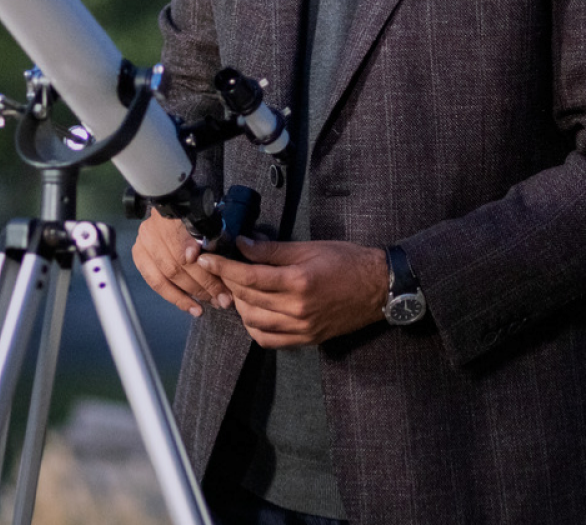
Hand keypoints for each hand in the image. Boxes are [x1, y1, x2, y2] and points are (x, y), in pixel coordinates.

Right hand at [130, 212, 230, 316]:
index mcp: (172, 215)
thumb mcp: (209, 221)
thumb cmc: (197, 217)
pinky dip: (173, 296)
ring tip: (205, 307)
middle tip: (222, 298)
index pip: (185, 249)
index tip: (220, 280)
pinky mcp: (139, 254)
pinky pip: (154, 282)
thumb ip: (211, 237)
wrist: (176, 206)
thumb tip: (207, 262)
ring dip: (187, 296)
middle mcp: (153, 228)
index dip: (202, 268)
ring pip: (163, 277)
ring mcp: (143, 242)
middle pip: (175, 265)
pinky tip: (189, 306)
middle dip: (201, 286)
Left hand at [196, 238, 387, 347]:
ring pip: (253, 322)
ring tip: (240, 289)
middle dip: (229, 282)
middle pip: (247, 299)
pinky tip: (254, 311)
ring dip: (239, 305)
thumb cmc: (348, 262)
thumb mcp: (310, 248)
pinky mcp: (306, 339)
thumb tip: (242, 244)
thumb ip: (273, 250)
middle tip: (223, 268)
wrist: (379, 288)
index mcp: (299, 281)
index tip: (207, 258)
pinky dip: (254, 327)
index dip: (223, 267)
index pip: (248, 277)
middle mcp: (297, 309)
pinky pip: (269, 340)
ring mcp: (302, 328)